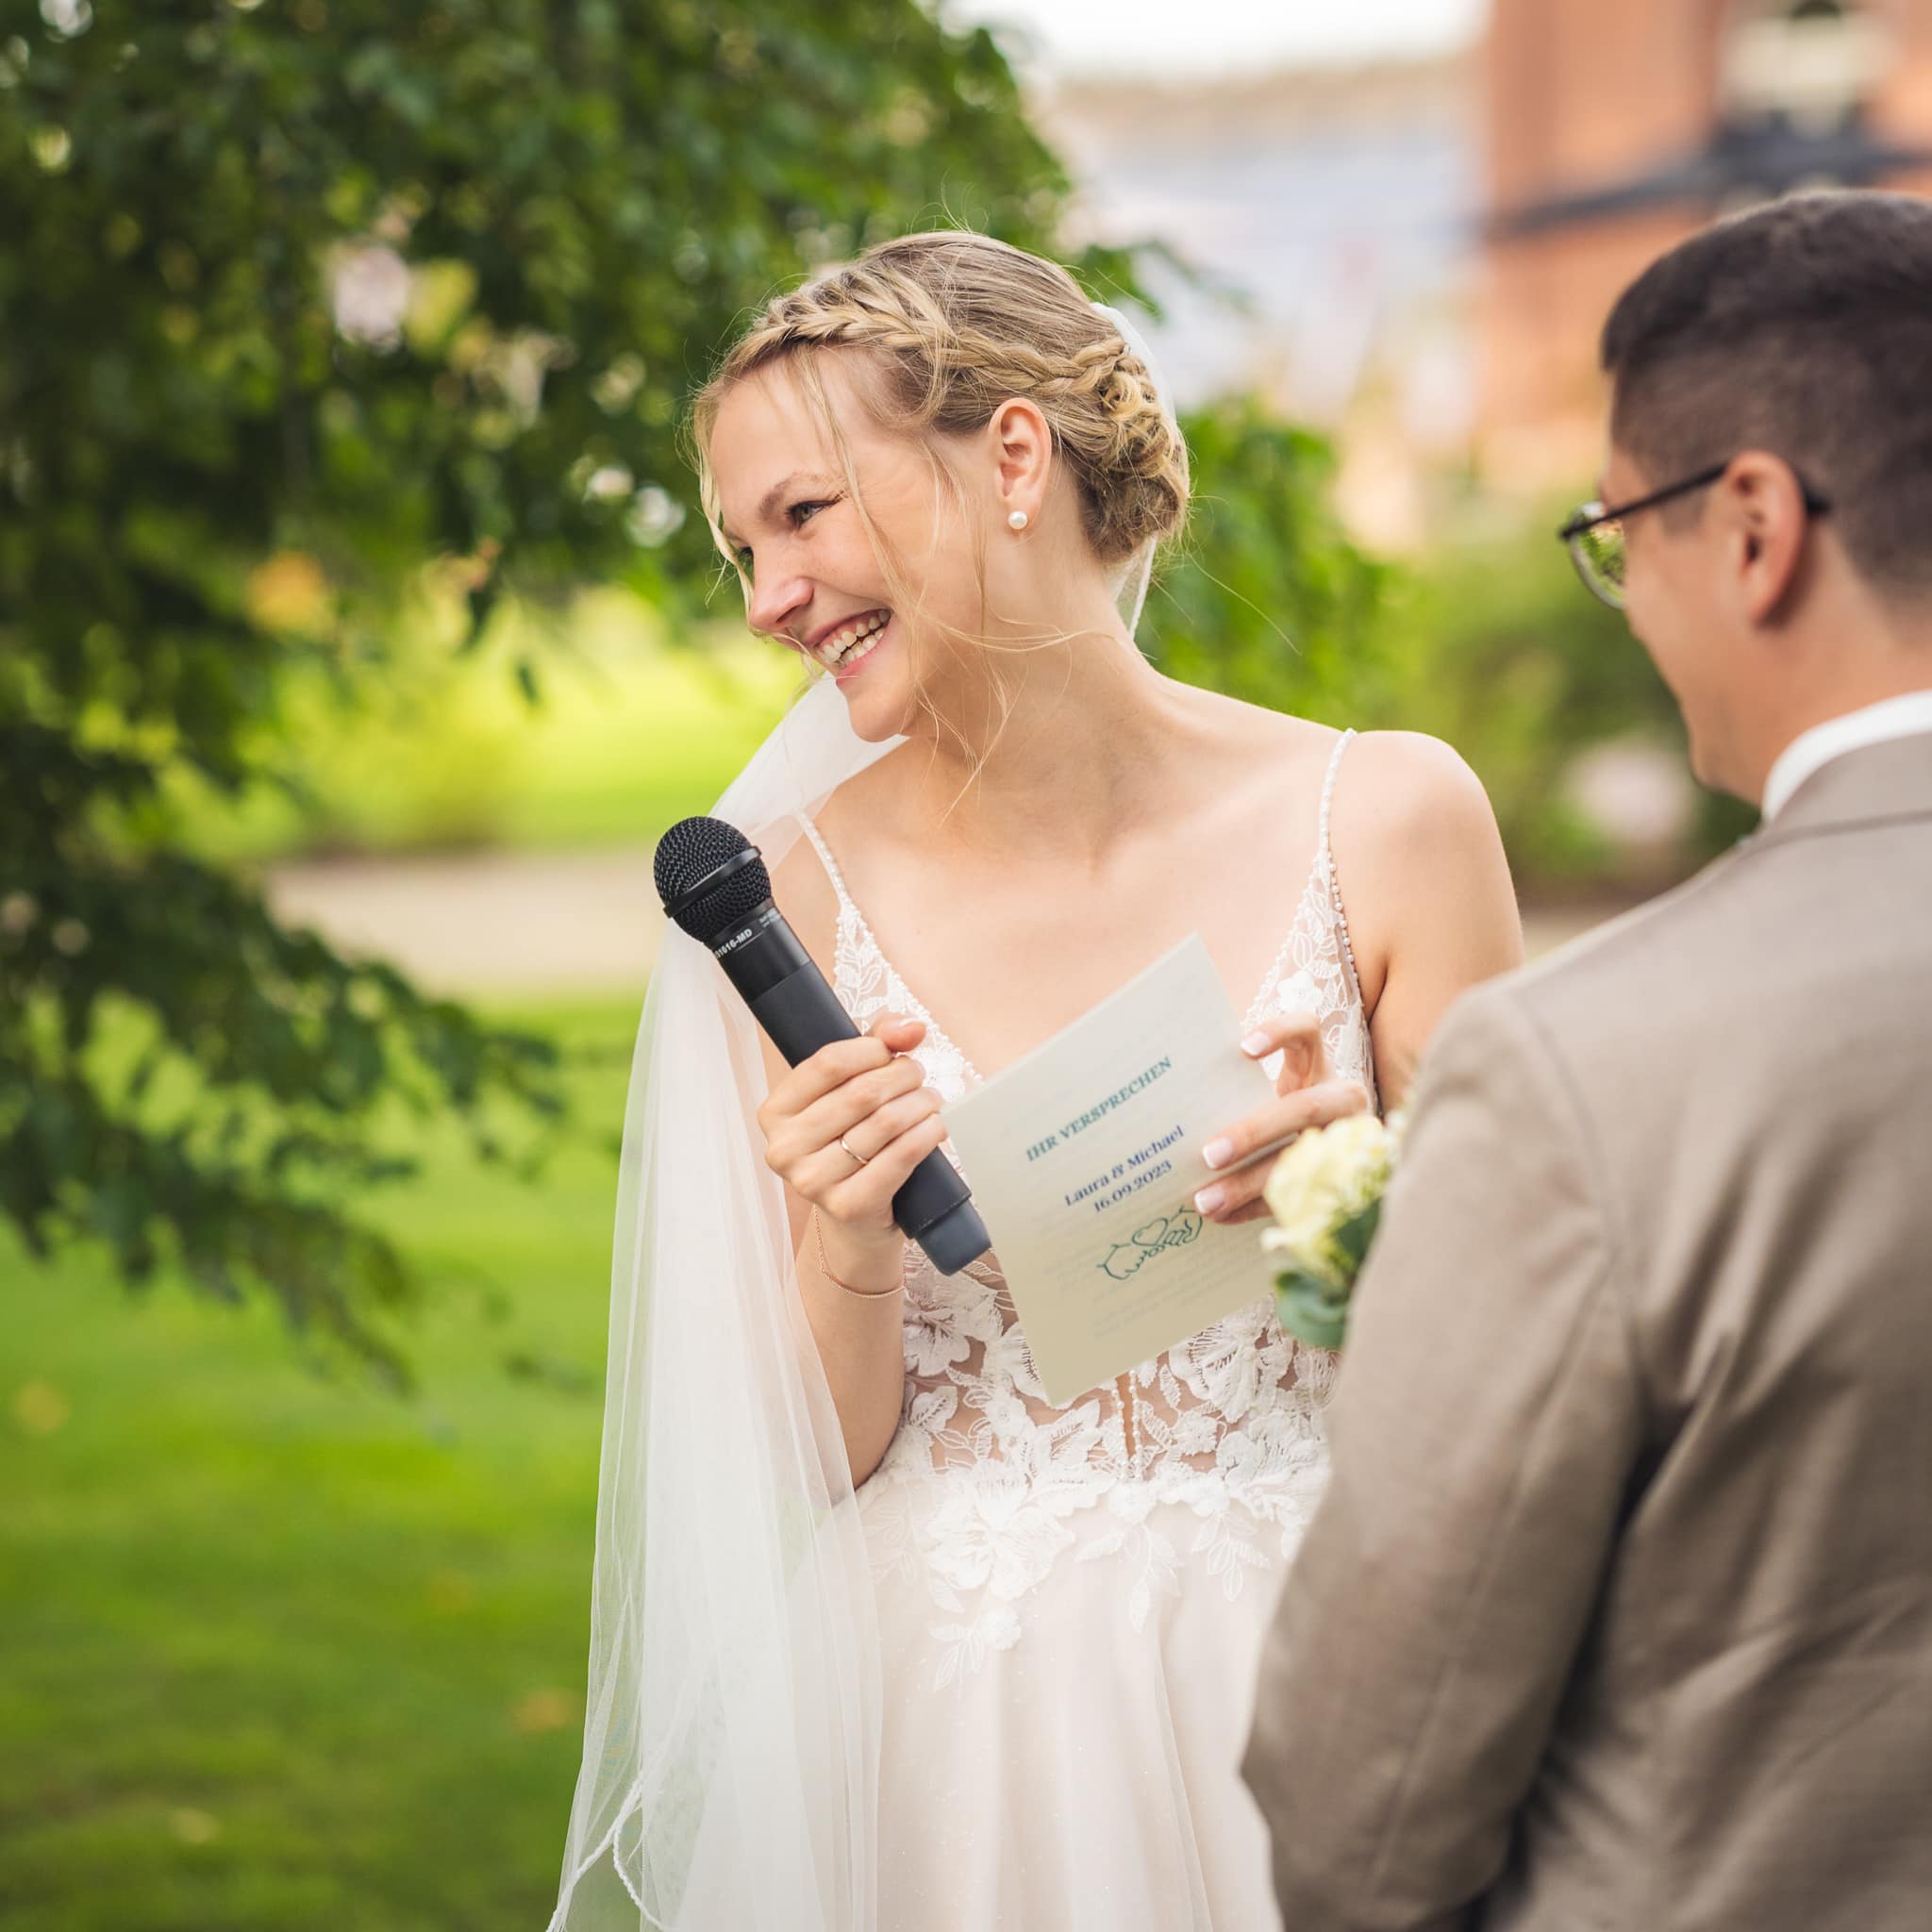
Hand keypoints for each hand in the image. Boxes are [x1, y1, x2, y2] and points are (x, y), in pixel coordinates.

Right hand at [756, 1012, 948, 1273]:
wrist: (856, 1216)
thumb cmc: (850, 1141)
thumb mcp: (850, 1088)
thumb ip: (876, 1045)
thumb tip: (911, 1027)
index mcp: (776, 1111)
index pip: (828, 1063)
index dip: (872, 1050)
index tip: (892, 1053)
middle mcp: (785, 1148)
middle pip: (862, 1092)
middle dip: (903, 1076)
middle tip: (919, 1077)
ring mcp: (813, 1181)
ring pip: (885, 1123)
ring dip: (921, 1104)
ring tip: (930, 1101)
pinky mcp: (848, 1206)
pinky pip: (900, 1157)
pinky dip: (926, 1135)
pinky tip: (935, 1127)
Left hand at [1191, 1011, 1369, 1226]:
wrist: (1337, 1150)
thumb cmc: (1278, 1110)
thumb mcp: (1268, 1092)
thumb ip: (1236, 1092)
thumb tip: (1174, 1112)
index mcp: (1316, 1064)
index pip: (1308, 1030)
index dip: (1280, 1034)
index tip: (1242, 1049)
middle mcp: (1341, 1098)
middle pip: (1303, 1108)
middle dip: (1253, 1133)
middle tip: (1208, 1155)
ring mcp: (1348, 1140)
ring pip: (1302, 1161)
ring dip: (1248, 1183)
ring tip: (1205, 1201)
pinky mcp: (1341, 1178)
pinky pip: (1298, 1196)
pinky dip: (1254, 1208)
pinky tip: (1223, 1216)